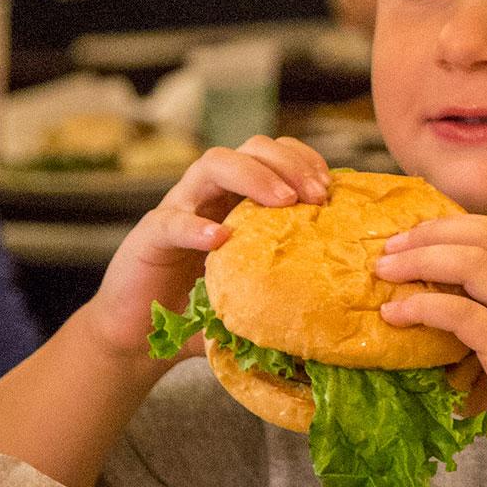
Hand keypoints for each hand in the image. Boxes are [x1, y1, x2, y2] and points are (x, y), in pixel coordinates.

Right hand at [77, 136, 331, 361]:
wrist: (140, 338)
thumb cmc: (203, 312)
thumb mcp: (256, 292)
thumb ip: (291, 284)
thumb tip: (347, 298)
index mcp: (238, 199)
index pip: (275, 156)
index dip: (305, 161)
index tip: (331, 190)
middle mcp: (209, 194)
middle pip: (250, 148)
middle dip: (289, 163)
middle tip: (317, 196)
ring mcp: (178, 209)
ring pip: (213, 164)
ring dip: (253, 176)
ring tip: (283, 202)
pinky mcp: (149, 237)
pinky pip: (172, 221)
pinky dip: (195, 226)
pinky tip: (219, 238)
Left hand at [373, 216, 486, 486]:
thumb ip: (483, 338)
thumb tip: (422, 334)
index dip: (454, 225)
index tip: (413, 238)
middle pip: (485, 236)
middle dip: (431, 233)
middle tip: (389, 248)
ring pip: (474, 263)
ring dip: (422, 260)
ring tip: (385, 271)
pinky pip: (463, 314)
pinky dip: (423, 306)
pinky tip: (396, 315)